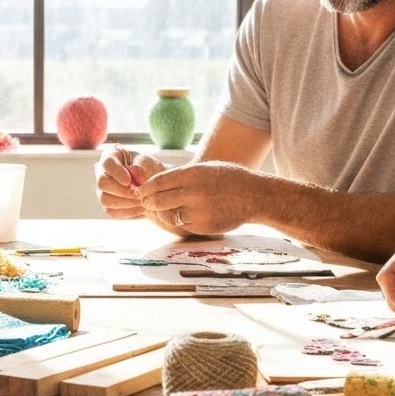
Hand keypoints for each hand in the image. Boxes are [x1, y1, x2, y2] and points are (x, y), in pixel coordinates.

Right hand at [95, 147, 165, 220]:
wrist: (154, 185)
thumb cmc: (149, 169)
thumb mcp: (149, 163)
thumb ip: (142, 166)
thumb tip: (136, 173)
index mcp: (110, 155)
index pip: (107, 163)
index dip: (117, 173)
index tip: (129, 181)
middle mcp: (102, 172)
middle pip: (102, 183)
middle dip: (122, 191)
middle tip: (139, 194)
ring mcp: (103, 190)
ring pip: (105, 200)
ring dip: (126, 203)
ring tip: (142, 201)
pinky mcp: (108, 205)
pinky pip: (112, 212)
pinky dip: (128, 211)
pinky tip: (140, 208)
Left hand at [136, 160, 258, 236]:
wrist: (254, 195)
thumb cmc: (226, 178)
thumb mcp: (203, 168)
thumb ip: (180, 175)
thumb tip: (153, 183)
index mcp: (191, 174)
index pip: (158, 182)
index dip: (146, 188)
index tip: (141, 191)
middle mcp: (193, 193)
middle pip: (158, 201)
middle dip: (149, 202)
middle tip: (146, 202)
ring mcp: (199, 211)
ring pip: (168, 216)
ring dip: (162, 214)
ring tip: (162, 210)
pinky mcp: (204, 226)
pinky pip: (183, 225)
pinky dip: (178, 221)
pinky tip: (180, 215)